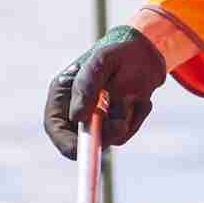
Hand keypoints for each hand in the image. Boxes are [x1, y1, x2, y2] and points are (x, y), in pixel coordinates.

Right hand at [42, 26, 166, 159]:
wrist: (147, 52)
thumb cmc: (118, 52)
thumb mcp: (100, 61)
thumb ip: (86, 86)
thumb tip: (77, 117)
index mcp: (63, 96)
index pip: (56, 127)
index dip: (65, 143)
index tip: (80, 150)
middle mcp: (78, 111)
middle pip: (82, 140)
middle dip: (104, 136)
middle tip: (121, 124)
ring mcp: (98, 120)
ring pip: (107, 139)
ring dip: (123, 121)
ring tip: (132, 97)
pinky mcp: (117, 124)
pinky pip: (126, 132)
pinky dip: (136, 118)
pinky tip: (141, 99)